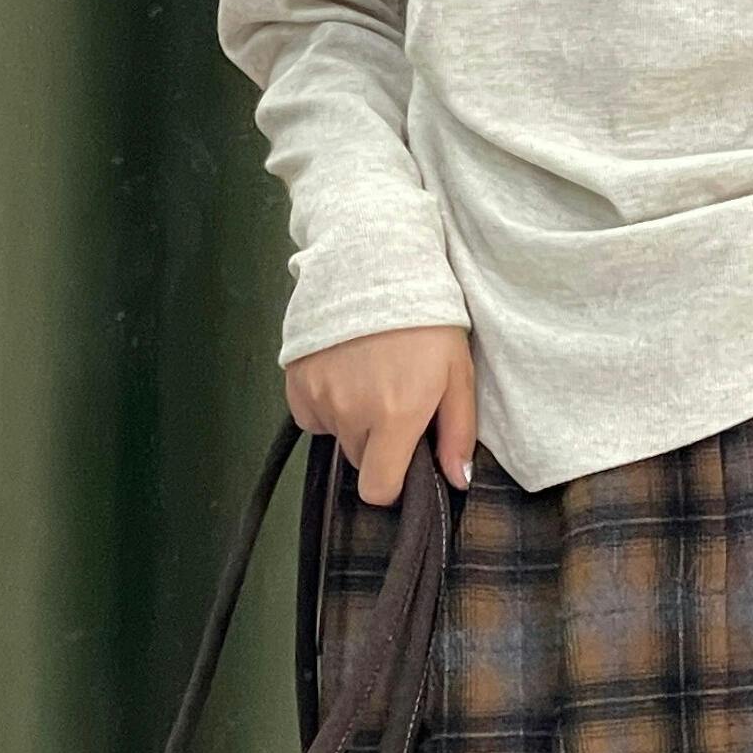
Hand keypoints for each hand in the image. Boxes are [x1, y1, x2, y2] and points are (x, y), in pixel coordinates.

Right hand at [284, 324, 474, 504]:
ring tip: (369, 376)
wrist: (375, 264)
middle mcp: (351, 413)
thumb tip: (457, 480)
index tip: (402, 461)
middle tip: (393, 401)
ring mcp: (318, 396)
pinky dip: (326, 401)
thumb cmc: (425, 319)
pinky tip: (345, 370)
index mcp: (395, 417)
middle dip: (376, 442)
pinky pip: (311, 413)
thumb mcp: (458, 374)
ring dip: (351, 418)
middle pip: (359, 459)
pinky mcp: (295, 380)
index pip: (378, 489)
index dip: (391, 483)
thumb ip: (457, 433)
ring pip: (336, 433)